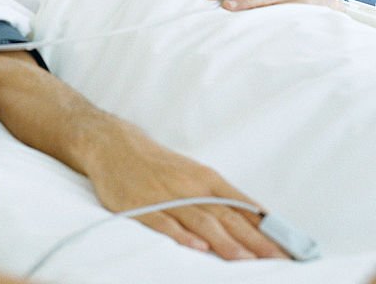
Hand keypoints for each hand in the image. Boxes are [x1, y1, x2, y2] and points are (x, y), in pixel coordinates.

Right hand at [82, 120, 286, 260]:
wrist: (113, 144)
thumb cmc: (159, 163)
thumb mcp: (193, 174)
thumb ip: (222, 197)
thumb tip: (260, 220)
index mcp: (204, 178)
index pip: (242, 207)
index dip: (267, 230)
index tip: (292, 250)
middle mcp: (188, 187)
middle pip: (226, 216)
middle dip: (254, 241)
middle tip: (278, 261)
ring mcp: (163, 197)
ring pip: (198, 220)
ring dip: (224, 241)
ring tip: (245, 260)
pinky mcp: (139, 205)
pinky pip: (162, 222)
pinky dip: (179, 235)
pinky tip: (196, 247)